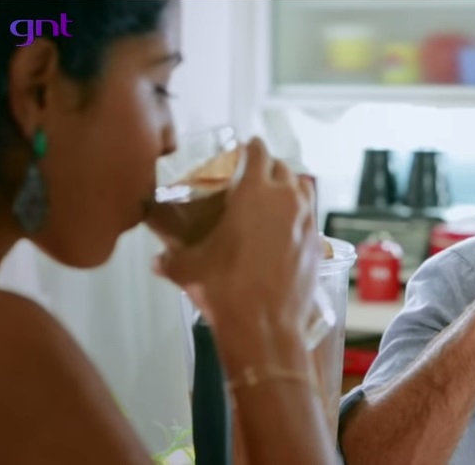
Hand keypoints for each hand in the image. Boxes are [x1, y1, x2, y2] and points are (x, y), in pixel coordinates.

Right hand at [154, 137, 321, 341]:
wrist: (265, 326)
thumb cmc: (224, 288)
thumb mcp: (190, 270)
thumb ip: (171, 259)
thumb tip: (156, 260)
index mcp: (256, 191)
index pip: (259, 152)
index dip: (251, 147)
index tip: (245, 148)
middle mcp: (287, 199)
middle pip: (283, 168)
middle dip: (269, 167)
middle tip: (254, 177)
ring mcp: (307, 221)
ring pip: (303, 188)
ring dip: (290, 187)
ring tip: (274, 198)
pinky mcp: (318, 244)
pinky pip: (310, 217)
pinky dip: (300, 215)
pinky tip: (286, 230)